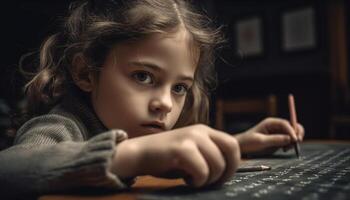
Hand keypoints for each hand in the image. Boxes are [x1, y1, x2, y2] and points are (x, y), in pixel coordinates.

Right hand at [111, 124, 240, 187]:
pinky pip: (202, 170)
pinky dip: (198, 180)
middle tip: (213, 181)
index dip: (234, 163)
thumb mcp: (193, 152)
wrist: (138, 154)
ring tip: (194, 179)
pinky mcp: (181, 148)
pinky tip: (187, 179)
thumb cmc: (166, 158)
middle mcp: (200, 131)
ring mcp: (191, 137)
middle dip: (227, 171)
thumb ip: (210, 155)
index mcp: (204, 131)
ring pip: (217, 163)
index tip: (224, 177)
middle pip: (231, 150)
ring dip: (209, 179)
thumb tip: (229, 169)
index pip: (233, 144)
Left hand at [235, 117, 303, 153]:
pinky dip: (290, 145)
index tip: (295, 140)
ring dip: (294, 141)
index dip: (292, 131)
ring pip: (292, 134)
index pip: (285, 124)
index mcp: (270, 123)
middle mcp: (275, 126)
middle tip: (296, 143)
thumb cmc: (248, 142)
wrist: (242, 148)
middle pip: (292, 126)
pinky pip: (289, 141)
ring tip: (286, 149)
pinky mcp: (278, 140)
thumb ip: (275, 140)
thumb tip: (290, 139)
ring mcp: (277, 133)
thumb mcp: (261, 141)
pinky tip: (284, 150)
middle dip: (297, 134)